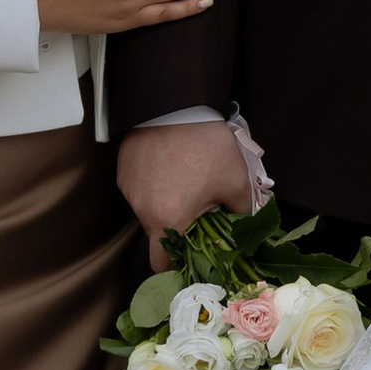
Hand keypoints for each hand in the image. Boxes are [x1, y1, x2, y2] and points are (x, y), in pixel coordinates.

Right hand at [116, 119, 251, 260]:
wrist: (178, 102)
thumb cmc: (208, 145)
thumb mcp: (236, 181)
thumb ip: (243, 213)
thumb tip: (247, 227)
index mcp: (168, 219)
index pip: (160, 264)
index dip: (175, 267)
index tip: (190, 259)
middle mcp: (141, 209)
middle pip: (156, 235)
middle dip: (176, 231)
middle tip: (197, 213)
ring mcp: (128, 188)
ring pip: (147, 211)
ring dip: (165, 206)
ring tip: (186, 182)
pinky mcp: (123, 170)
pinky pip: (139, 189)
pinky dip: (154, 187)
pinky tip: (171, 167)